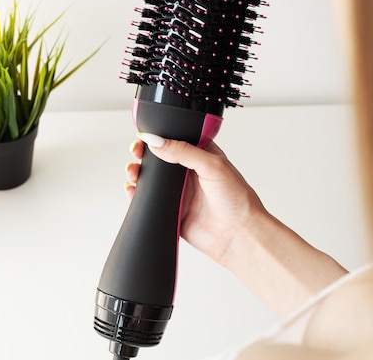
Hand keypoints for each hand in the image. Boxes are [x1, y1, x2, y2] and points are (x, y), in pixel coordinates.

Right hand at [125, 133, 347, 315]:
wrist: (239, 235)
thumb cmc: (237, 199)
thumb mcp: (212, 165)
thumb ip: (183, 151)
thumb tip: (156, 141)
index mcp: (201, 155)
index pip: (175, 139)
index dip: (159, 136)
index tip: (145, 137)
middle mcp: (189, 172)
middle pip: (159, 158)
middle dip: (144, 154)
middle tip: (136, 154)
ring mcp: (179, 192)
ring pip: (151, 179)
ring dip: (138, 173)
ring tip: (133, 172)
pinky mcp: (172, 210)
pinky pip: (150, 201)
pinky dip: (137, 195)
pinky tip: (133, 191)